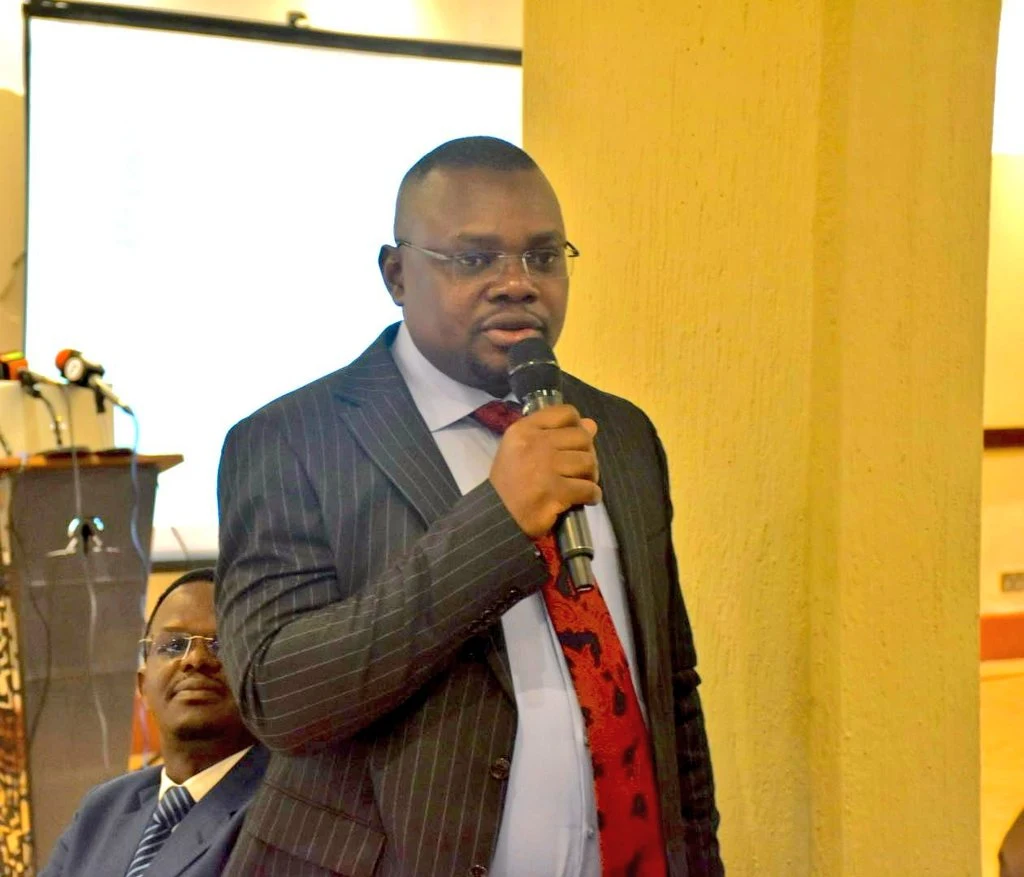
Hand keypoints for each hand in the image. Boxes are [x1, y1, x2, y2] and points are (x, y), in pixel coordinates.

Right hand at [489, 404, 600, 537]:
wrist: (497, 515)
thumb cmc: (512, 481)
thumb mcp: (524, 449)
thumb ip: (555, 433)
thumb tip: (591, 425)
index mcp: (524, 430)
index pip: (565, 413)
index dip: (577, 427)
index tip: (574, 443)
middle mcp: (533, 444)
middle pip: (582, 437)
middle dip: (588, 454)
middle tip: (581, 470)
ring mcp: (543, 468)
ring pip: (588, 462)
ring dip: (591, 476)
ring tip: (582, 484)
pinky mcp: (553, 492)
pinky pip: (588, 488)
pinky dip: (592, 495)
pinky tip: (585, 499)